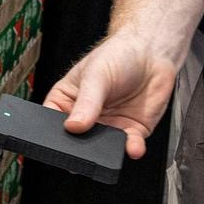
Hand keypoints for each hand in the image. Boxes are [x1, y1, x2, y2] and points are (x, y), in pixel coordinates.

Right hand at [43, 31, 178, 159]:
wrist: (151, 51)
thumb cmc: (118, 55)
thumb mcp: (96, 74)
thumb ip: (87, 101)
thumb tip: (73, 126)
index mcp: (67, 101)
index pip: (53, 123)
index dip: (54, 133)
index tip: (62, 137)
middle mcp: (87, 118)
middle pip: (77, 142)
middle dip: (81, 149)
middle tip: (85, 149)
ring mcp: (109, 126)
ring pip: (103, 149)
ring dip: (107, 152)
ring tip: (110, 148)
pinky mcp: (132, 131)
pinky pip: (130, 146)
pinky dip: (132, 149)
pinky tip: (133, 146)